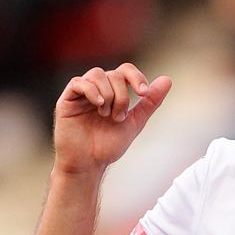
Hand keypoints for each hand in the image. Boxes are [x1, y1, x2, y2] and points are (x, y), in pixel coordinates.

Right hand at [53, 63, 171, 173]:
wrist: (89, 164)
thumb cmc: (109, 145)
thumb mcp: (136, 121)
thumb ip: (150, 102)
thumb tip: (167, 80)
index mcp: (113, 92)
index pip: (125, 70)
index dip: (136, 77)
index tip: (143, 92)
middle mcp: (97, 89)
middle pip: (114, 74)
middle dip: (122, 96)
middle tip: (119, 118)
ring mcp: (81, 94)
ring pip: (97, 74)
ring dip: (108, 94)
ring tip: (107, 115)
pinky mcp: (66, 100)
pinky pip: (78, 83)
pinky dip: (92, 91)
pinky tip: (99, 106)